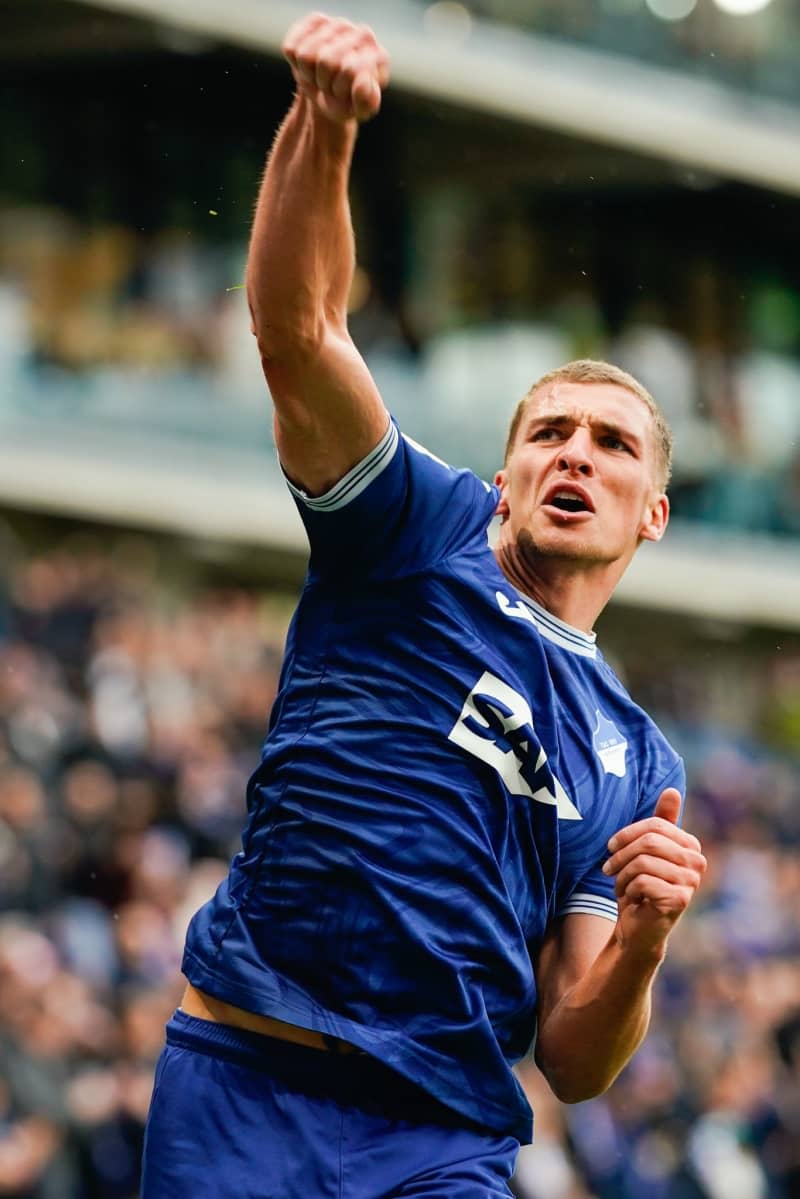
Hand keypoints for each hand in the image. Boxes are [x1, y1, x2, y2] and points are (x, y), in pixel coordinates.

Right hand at [283, 12, 389, 123]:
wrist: (329, 93)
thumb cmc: (347, 102)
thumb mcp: (359, 110)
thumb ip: (365, 101)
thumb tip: (361, 81)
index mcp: (379, 57)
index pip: (350, 70)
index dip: (340, 89)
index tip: (344, 95)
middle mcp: (361, 34)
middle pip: (326, 61)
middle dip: (324, 82)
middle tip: (331, 88)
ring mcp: (339, 25)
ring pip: (306, 55)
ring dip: (309, 74)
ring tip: (321, 78)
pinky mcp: (315, 21)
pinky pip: (292, 48)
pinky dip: (296, 64)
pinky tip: (310, 65)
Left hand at [603, 788, 706, 956]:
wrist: (638, 928)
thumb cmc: (640, 885)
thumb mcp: (646, 851)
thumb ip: (661, 822)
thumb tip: (672, 790)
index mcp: (690, 845)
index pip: (655, 826)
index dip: (626, 834)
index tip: (611, 847)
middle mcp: (697, 862)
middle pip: (649, 842)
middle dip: (621, 855)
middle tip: (609, 868)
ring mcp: (691, 883)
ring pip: (643, 862)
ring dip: (622, 875)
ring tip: (620, 885)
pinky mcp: (679, 901)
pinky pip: (643, 882)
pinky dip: (628, 889)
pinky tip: (631, 899)